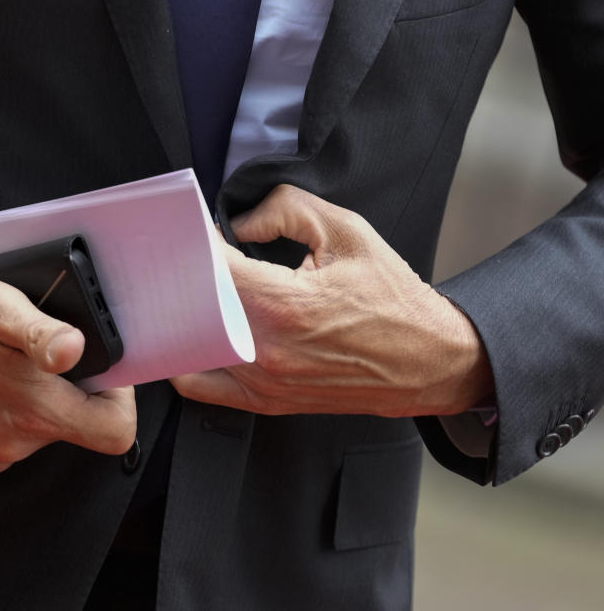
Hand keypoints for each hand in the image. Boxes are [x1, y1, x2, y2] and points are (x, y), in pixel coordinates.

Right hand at [0, 249, 136, 476]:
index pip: (114, 432)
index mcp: (32, 409)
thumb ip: (42, 334)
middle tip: (38, 352)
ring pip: (39, 431)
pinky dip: (3, 412)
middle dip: (68, 390)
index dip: (119, 399)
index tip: (103, 372)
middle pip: (75, 426)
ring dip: (32, 398)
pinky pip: (7, 439)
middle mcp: (13, 443)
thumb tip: (75, 351)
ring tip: (2, 361)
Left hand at [171, 185, 493, 417]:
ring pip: (188, 348)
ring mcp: (262, 382)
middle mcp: (266, 350)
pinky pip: (201, 385)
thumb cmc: (392, 299)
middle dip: (182, 276)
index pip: (208, 270)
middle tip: (187, 255)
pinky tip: (194, 332)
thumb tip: (239, 221)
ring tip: (191, 289)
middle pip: (188, 309)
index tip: (193, 229)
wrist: (428, 360)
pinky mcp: (265, 401)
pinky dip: (188, 358)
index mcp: (285, 305)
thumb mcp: (347, 231)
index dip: (193, 243)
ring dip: (181, 315)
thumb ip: (285, 208)